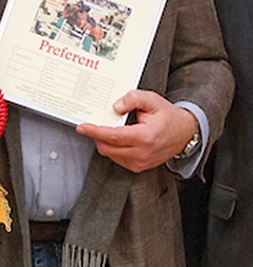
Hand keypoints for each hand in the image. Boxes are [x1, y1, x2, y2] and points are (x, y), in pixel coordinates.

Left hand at [76, 90, 198, 172]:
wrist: (184, 133)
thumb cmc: (167, 116)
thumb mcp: (151, 99)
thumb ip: (132, 99)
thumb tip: (115, 107)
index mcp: (145, 137)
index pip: (113, 136)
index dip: (95, 131)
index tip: (82, 127)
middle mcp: (142, 153)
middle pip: (108, 148)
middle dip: (96, 136)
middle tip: (92, 124)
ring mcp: (141, 163)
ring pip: (110, 154)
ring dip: (104, 141)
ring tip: (109, 128)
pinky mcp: (139, 166)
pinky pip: (117, 158)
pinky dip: (112, 147)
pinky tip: (117, 137)